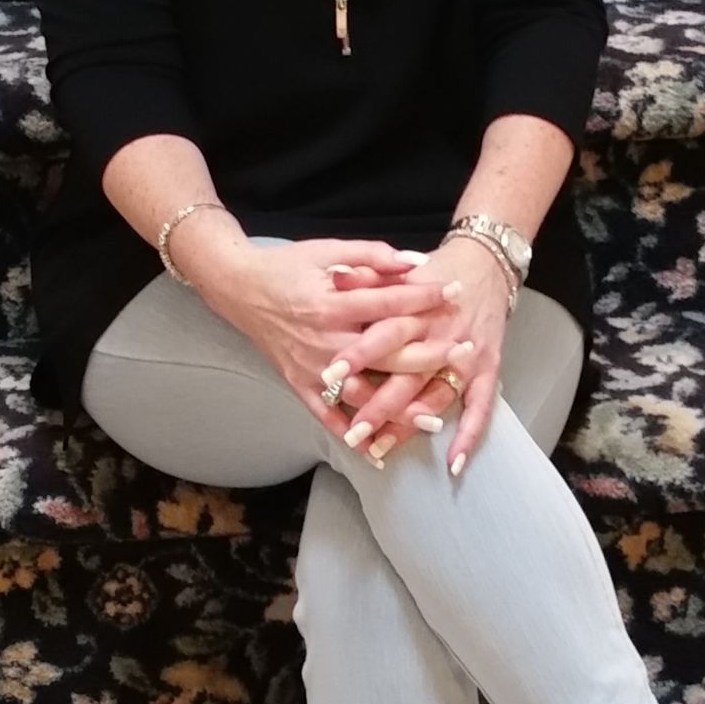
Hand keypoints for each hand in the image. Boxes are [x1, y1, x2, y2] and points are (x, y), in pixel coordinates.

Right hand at [208, 237, 457, 449]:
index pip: (388, 303)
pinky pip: (328, 419)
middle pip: (385, 355)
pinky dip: (354, 438)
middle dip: (428, 354)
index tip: (456, 291)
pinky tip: (380, 453)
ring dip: (398, 410)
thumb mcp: (327, 249)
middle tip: (465, 351)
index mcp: (332, 303)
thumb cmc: (287, 266)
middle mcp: (324, 340)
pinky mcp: (299, 386)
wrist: (239, 288)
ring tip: (434, 417)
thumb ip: (372, 256)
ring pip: (361, 396)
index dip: (424, 297)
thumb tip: (415, 262)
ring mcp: (311, 368)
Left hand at [326, 236, 512, 475]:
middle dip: (379, 405)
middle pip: (408, 375)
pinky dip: (469, 435)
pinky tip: (453, 463)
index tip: (331, 374)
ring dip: (410, 426)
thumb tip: (337, 276)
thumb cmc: (435, 270)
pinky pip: (481, 407)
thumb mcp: (400, 268)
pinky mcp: (489, 368)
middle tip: (353, 431)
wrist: (486, 263)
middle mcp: (441, 334)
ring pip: (436, 397)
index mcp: (416, 308)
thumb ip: (368, 273)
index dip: (359, 355)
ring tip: (379, 449)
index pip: (384, 334)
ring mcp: (468, 355)